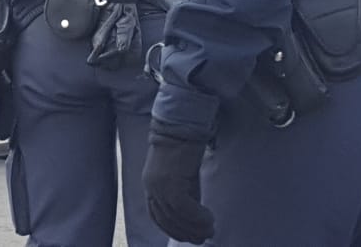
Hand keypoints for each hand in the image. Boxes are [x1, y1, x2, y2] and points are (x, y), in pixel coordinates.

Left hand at [143, 130, 214, 244]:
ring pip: (176, 217)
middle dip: (186, 232)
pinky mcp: (171, 182)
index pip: (157, 217)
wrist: (182, 125)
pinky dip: (198, 217)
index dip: (173, 230)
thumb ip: (185, 194)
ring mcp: (159, 186)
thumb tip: (195, 216)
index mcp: (150, 186)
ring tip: (210, 229)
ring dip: (195, 226)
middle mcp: (151, 188)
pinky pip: (184, 208)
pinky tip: (209, 218)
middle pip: (167, 220)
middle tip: (203, 237)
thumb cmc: (184, 147)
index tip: (189, 236)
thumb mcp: (182, 176)